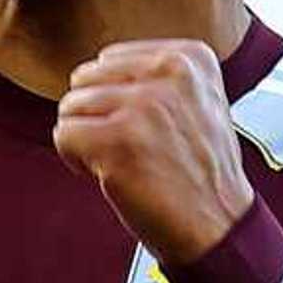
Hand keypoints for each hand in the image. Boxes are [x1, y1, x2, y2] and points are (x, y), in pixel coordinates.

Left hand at [53, 40, 253, 265]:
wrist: (219, 225)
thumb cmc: (200, 173)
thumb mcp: (197, 101)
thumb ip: (154, 77)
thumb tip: (97, 70)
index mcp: (189, 57)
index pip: (110, 59)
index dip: (113, 97)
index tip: (139, 128)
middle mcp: (168, 73)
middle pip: (86, 79)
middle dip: (94, 114)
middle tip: (126, 147)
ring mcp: (142, 106)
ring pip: (70, 107)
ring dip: (86, 140)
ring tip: (121, 162)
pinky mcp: (118, 141)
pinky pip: (63, 135)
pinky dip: (76, 160)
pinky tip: (108, 175)